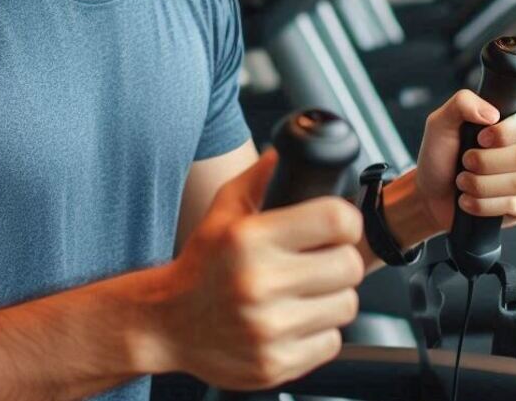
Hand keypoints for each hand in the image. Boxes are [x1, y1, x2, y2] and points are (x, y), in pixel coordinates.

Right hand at [157, 148, 363, 390]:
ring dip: (332, 297)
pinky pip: (331, 342)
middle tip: (322, 260)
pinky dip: (320, 331)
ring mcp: (269, 328)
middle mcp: (260, 283)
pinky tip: (295, 319)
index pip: (335, 220)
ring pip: (345, 305)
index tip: (338, 226)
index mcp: (250, 239)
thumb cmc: (201, 265)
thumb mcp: (222, 212)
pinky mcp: (276, 364)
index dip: (346, 221)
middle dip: (341, 260)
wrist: (167, 323)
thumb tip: (286, 152)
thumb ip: (258, 179)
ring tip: (306, 292)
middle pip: (348, 265)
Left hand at [414, 90, 515, 234]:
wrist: (432, 194)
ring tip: (463, 181)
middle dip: (484, 162)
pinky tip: (469, 200)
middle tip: (465, 162)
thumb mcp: (441, 123)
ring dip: (479, 184)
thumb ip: (462, 103)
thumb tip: (492, 114)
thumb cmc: (441, 155)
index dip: (506, 132)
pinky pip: (514, 205)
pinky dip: (482, 204)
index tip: (480, 139)